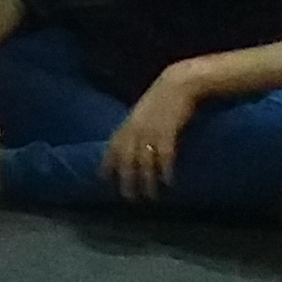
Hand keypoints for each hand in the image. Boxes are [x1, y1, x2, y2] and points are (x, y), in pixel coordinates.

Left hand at [106, 73, 201, 201]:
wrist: (178, 84)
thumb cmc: (162, 99)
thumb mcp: (142, 113)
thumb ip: (135, 127)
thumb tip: (130, 144)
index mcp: (128, 124)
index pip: (112, 147)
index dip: (107, 163)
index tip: (102, 179)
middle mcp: (135, 129)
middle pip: (126, 158)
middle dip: (126, 178)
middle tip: (128, 197)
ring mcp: (151, 130)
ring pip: (144, 160)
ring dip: (146, 180)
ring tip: (150, 196)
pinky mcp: (168, 131)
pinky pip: (164, 154)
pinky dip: (165, 169)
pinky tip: (167, 182)